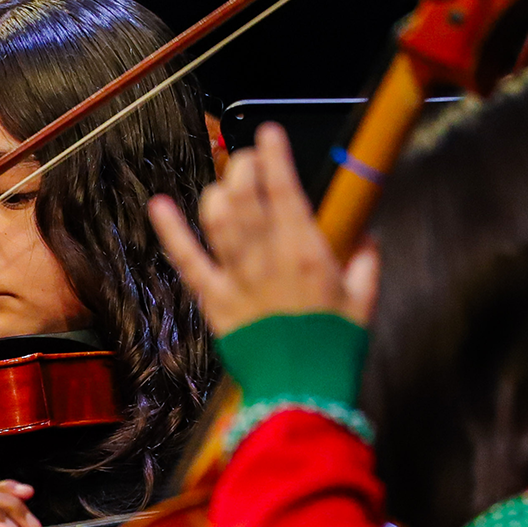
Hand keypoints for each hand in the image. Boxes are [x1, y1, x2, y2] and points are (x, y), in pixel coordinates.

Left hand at [148, 122, 373, 334]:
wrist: (301, 393)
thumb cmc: (334, 351)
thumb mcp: (362, 306)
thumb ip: (364, 266)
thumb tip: (369, 241)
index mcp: (307, 253)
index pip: (286, 191)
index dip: (274, 157)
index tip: (267, 133)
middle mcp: (268, 258)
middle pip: (247, 198)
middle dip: (243, 169)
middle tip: (245, 160)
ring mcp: (238, 279)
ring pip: (219, 220)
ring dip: (217, 193)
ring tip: (224, 183)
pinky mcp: (215, 302)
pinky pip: (187, 260)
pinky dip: (171, 231)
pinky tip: (158, 205)